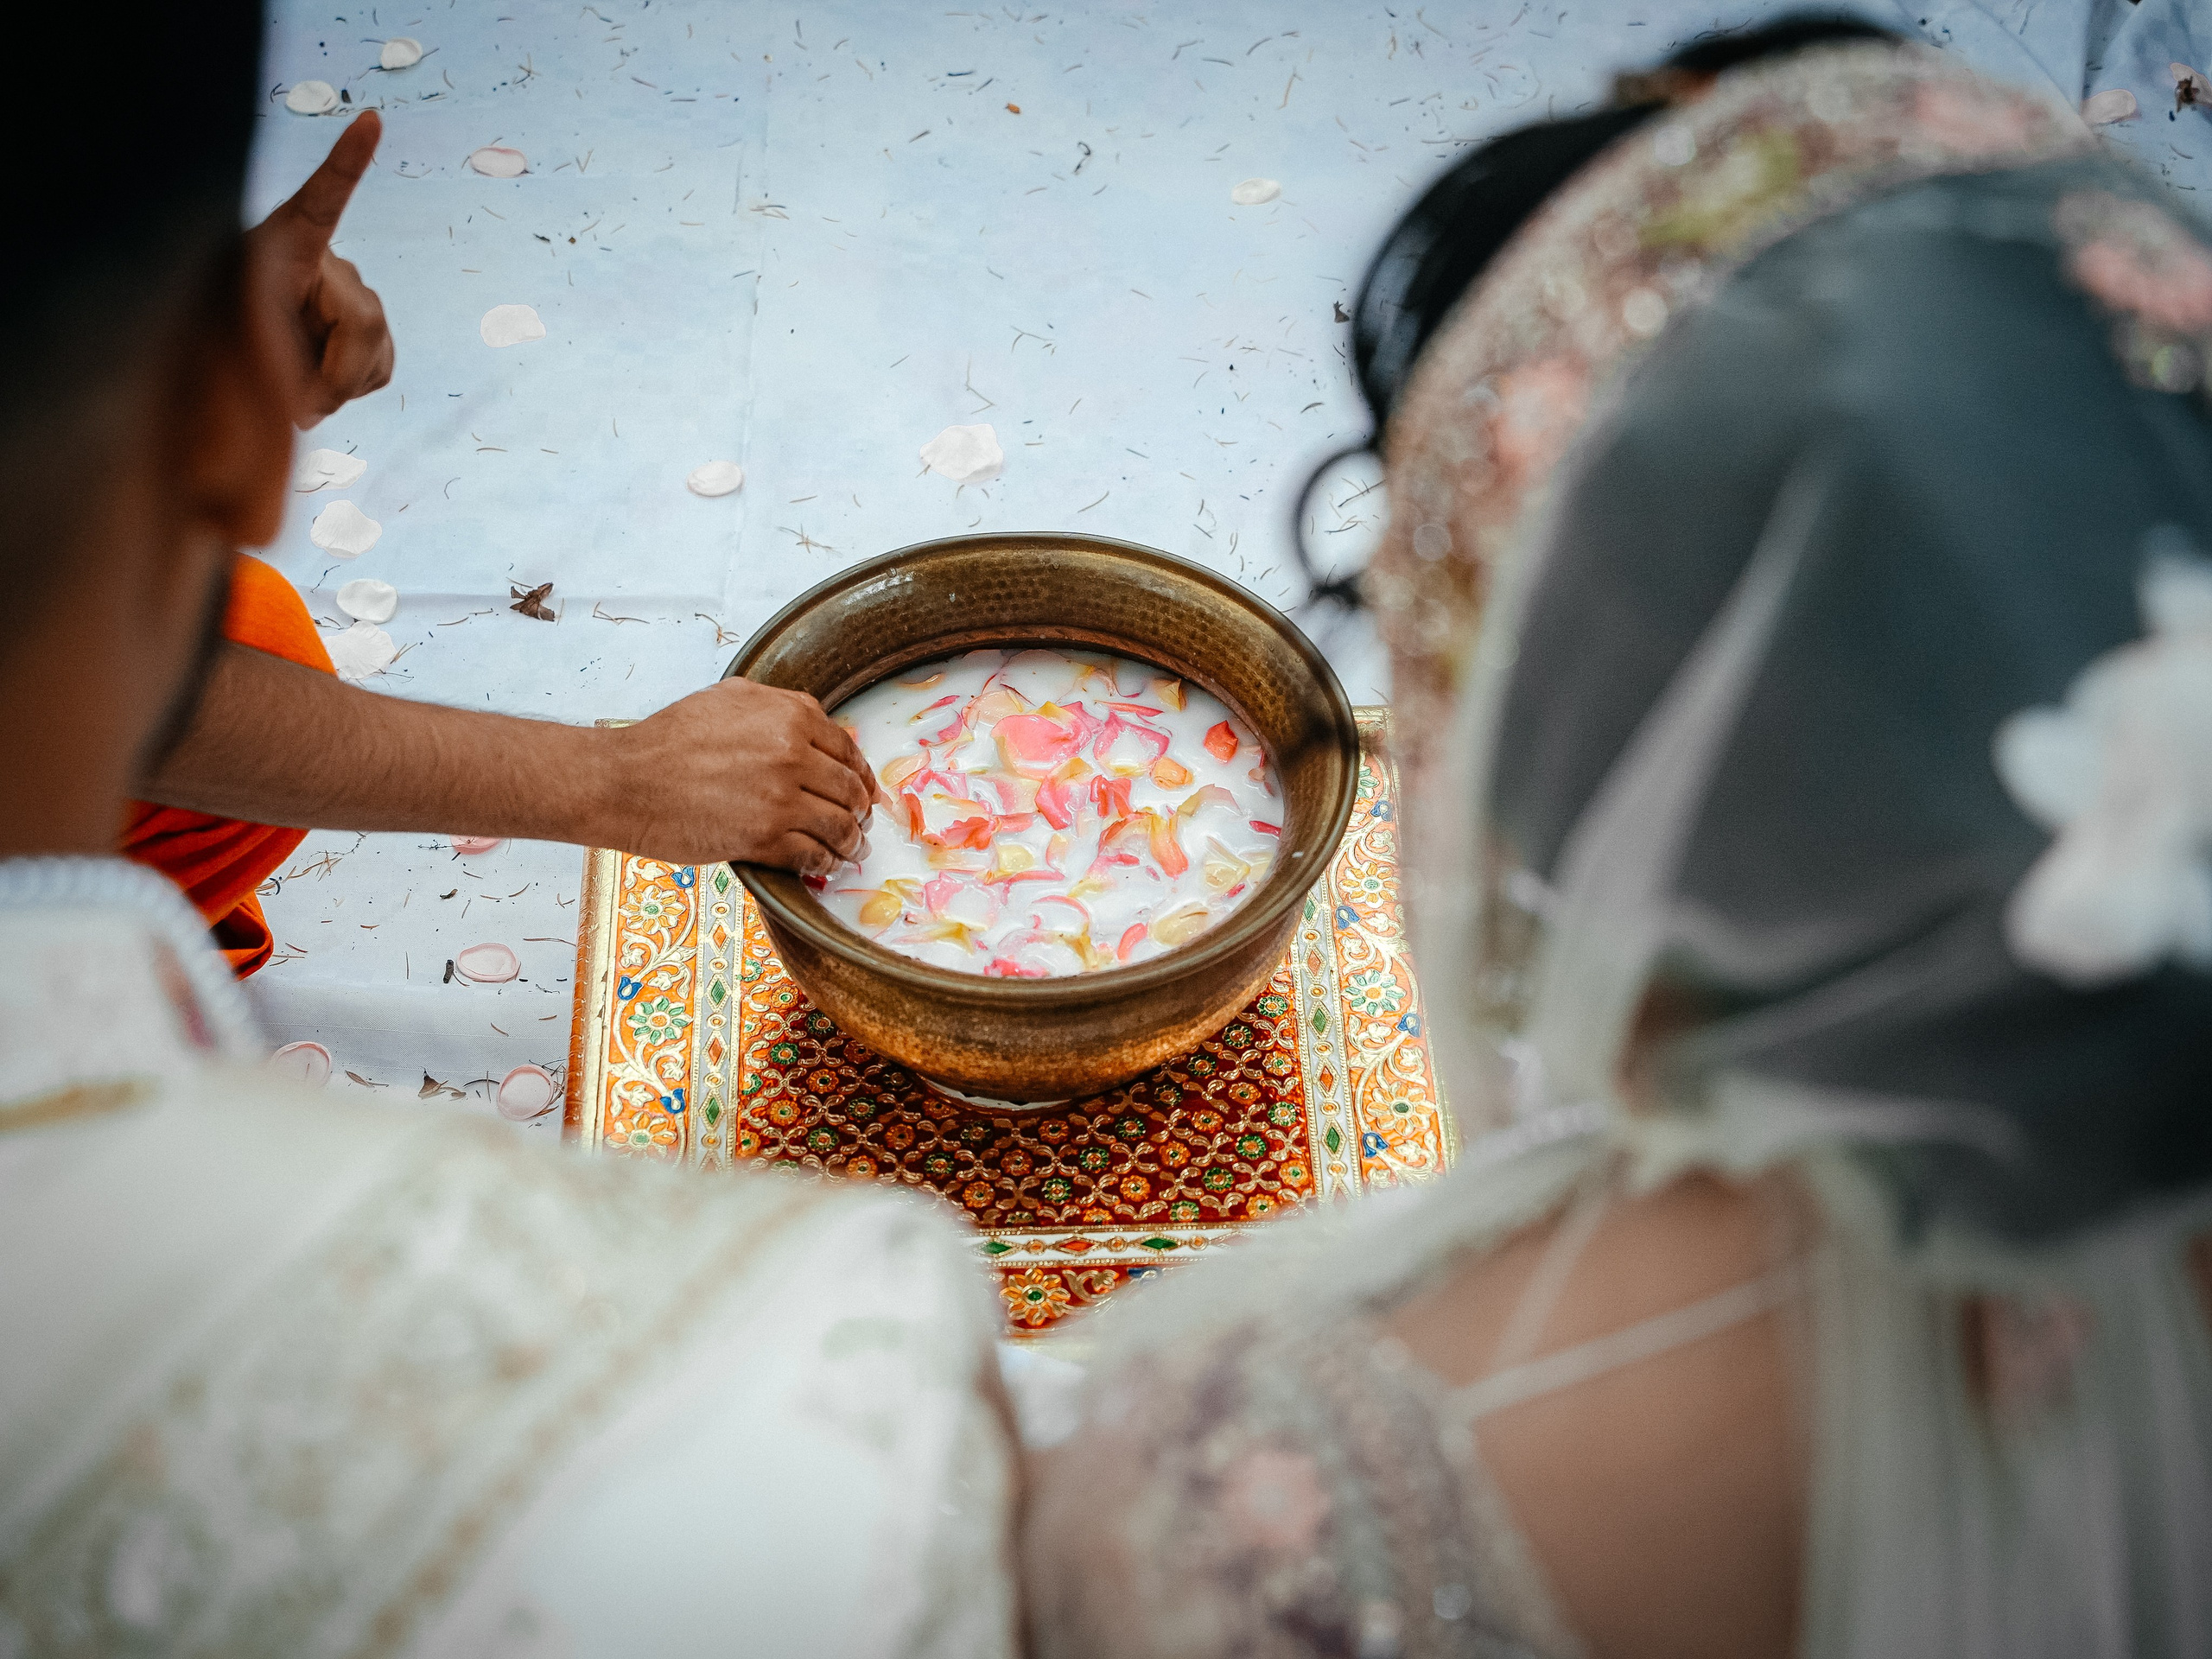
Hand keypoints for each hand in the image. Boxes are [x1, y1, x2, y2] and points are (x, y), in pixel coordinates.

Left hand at [247, 111, 393, 425]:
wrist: (226, 359)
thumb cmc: (217, 340)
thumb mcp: (232, 343)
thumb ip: (269, 370)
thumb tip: (308, 411)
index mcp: (287, 246)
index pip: (322, 200)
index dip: (346, 163)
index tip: (370, 120)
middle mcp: (330, 264)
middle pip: (365, 321)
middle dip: (335, 375)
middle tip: (296, 408)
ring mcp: (354, 295)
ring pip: (378, 353)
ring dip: (339, 385)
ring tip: (295, 394)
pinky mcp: (368, 332)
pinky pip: (382, 368)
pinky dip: (353, 386)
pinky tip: (322, 387)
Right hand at [595, 678, 887, 875]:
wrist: (626, 781)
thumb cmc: (667, 742)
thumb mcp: (728, 698)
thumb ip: (778, 707)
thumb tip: (813, 723)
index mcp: (790, 715)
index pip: (847, 750)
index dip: (860, 775)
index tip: (863, 791)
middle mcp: (792, 753)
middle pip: (850, 790)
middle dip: (860, 811)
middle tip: (861, 823)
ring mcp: (781, 797)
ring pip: (839, 826)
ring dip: (850, 843)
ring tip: (850, 850)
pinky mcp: (765, 837)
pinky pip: (813, 856)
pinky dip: (825, 864)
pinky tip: (824, 866)